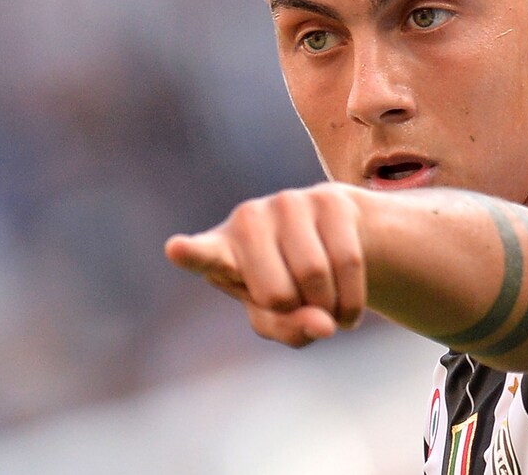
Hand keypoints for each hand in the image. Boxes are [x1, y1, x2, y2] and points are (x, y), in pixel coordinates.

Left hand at [164, 183, 367, 346]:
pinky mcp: (328, 197)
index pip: (204, 254)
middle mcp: (247, 219)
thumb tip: (324, 325)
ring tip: (324, 307)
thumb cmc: (286, 284)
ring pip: (315, 276)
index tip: (175, 249)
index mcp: (221, 251)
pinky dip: (351, 300)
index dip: (190, 253)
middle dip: (297, 312)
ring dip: (329, 309)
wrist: (328, 241)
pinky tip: (346, 307)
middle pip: (277, 294)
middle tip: (299, 306)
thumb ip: (290, 330)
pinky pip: (347, 261)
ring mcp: (287, 203)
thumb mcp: (276, 318)